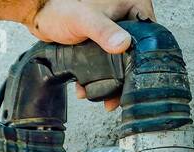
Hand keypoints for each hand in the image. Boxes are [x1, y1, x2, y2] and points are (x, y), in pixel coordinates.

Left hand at [24, 0, 154, 108]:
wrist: (41, 16)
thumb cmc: (61, 9)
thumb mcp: (85, 20)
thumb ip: (104, 31)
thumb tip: (122, 44)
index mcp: (132, 5)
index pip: (151, 36)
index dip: (146, 59)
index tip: (137, 78)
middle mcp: (128, 18)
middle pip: (138, 54)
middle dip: (126, 77)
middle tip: (119, 97)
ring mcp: (117, 31)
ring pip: (124, 62)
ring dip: (113, 82)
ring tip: (105, 99)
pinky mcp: (105, 43)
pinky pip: (110, 63)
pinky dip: (102, 77)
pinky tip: (90, 88)